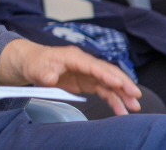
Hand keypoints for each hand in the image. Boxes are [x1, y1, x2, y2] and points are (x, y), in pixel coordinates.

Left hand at [0, 39, 140, 115]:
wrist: (31, 63)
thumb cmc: (35, 62)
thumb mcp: (36, 67)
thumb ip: (44, 72)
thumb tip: (50, 78)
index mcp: (74, 56)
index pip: (93, 65)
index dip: (106, 74)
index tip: (119, 84)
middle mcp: (84, 63)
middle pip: (108, 71)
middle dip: (123, 83)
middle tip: (135, 96)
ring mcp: (87, 73)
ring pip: (109, 82)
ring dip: (122, 94)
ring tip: (134, 107)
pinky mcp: (87, 82)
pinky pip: (104, 90)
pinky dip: (113, 99)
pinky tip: (121, 109)